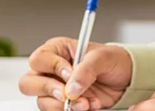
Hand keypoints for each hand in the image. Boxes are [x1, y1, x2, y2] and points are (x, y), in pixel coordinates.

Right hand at [18, 37, 132, 110]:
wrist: (126, 79)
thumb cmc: (113, 60)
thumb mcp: (103, 57)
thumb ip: (86, 69)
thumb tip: (71, 89)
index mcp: (57, 50)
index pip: (38, 59)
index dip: (52, 67)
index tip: (70, 73)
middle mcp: (51, 71)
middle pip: (28, 83)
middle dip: (49, 90)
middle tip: (67, 94)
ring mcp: (55, 89)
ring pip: (42, 102)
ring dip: (65, 105)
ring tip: (87, 102)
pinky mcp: (63, 104)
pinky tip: (90, 106)